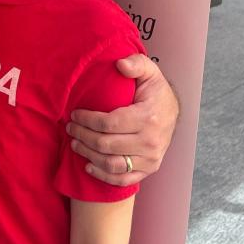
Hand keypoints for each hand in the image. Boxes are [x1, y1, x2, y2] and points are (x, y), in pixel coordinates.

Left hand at [67, 55, 178, 185]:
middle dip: (82, 136)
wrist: (172, 112)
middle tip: (71, 128)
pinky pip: (123, 180)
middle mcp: (151, 142)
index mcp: (149, 117)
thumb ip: (136, 64)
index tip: (74, 114)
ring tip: (75, 143)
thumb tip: (120, 64)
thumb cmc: (155, 91)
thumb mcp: (149, 71)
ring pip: (111, 164)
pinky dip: (103, 176)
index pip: (108, 124)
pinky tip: (88, 165)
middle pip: (105, 145)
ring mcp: (151, 158)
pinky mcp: (149, 169)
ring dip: (88, 154)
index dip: (87, 120)